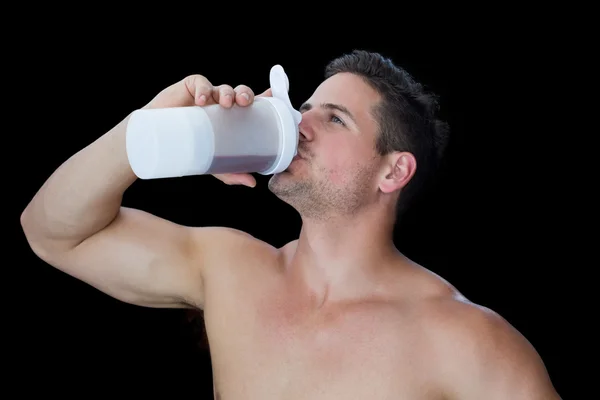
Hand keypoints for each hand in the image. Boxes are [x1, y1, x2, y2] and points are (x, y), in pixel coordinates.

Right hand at [144, 75, 272, 187]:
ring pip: (223, 87)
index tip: (274, 99)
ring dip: (228, 92)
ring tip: (226, 103)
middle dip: (246, 94)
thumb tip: (252, 183)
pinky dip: (203, 88)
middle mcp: (221, 104)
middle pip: (240, 93)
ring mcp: (206, 95)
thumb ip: (231, 173)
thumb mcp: (213, 164)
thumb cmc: (189, 149)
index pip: (252, 104)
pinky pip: (200, 82)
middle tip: (245, 104)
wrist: (157, 142)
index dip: (265, 99)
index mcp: (232, 116)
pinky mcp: (189, 88)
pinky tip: (202, 100)